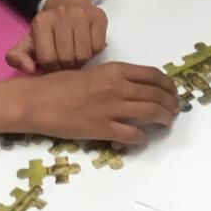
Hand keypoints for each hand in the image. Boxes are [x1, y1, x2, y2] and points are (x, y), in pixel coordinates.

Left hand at [6, 0, 106, 72]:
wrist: (69, 3)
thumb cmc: (49, 30)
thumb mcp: (29, 42)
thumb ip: (17, 57)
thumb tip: (28, 70)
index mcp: (41, 22)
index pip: (47, 59)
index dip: (51, 68)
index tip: (53, 63)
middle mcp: (61, 14)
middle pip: (67, 58)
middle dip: (67, 66)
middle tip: (66, 60)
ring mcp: (81, 14)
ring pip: (83, 54)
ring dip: (81, 60)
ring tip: (76, 53)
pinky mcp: (98, 16)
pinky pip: (98, 46)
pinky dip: (93, 51)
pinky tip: (87, 44)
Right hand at [21, 62, 179, 143]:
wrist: (36, 100)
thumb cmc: (57, 85)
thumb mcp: (90, 73)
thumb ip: (112, 79)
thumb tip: (130, 89)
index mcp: (115, 70)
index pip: (153, 75)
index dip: (168, 85)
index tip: (172, 92)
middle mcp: (118, 87)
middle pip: (157, 95)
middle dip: (171, 104)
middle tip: (174, 110)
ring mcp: (111, 108)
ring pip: (151, 113)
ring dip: (164, 118)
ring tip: (167, 122)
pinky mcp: (102, 129)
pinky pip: (132, 134)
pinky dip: (141, 138)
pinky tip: (141, 139)